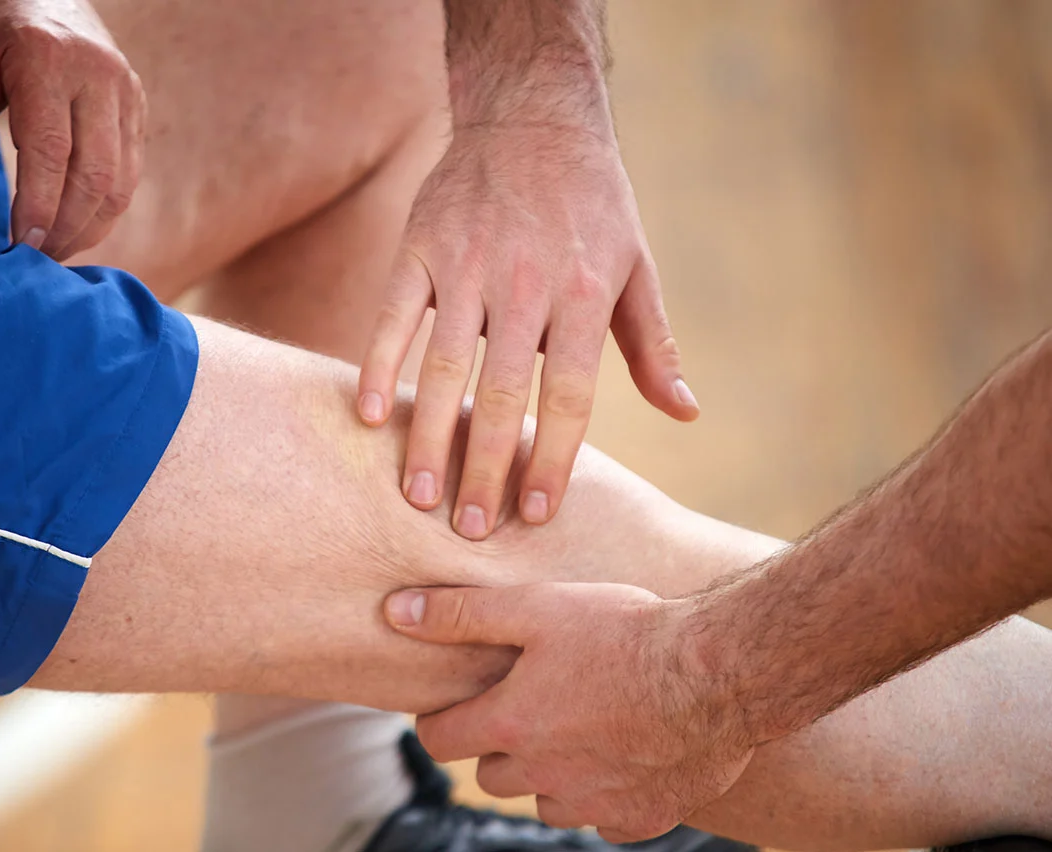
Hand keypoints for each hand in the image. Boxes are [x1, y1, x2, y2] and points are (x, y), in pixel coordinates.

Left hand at [0, 0, 144, 259]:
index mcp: (46, 57)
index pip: (53, 149)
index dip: (41, 205)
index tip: (23, 245)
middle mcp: (98, 73)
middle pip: (97, 173)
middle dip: (69, 227)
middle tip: (37, 260)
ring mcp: (126, 89)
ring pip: (122, 180)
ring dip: (92, 225)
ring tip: (56, 250)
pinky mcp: (137, 105)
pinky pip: (130, 170)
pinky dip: (106, 206)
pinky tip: (76, 225)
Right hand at [358, 124, 697, 540]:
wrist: (533, 118)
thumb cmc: (593, 206)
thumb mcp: (637, 268)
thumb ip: (653, 346)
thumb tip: (685, 413)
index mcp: (585, 294)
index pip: (569, 397)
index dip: (552, 460)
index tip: (537, 516)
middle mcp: (526, 282)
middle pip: (504, 394)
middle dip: (486, 468)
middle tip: (470, 532)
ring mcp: (466, 263)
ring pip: (443, 364)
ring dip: (428, 435)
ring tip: (417, 496)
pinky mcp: (419, 246)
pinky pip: (393, 315)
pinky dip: (377, 364)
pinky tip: (367, 417)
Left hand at [384, 582, 754, 840]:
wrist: (720, 670)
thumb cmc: (626, 629)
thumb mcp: (537, 606)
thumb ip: (461, 612)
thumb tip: (395, 613)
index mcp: (511, 724)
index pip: (440, 740)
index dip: (439, 720)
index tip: (453, 705)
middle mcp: (544, 774)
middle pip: (492, 773)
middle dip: (497, 743)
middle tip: (523, 705)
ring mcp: (592, 803)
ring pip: (544, 801)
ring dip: (547, 772)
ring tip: (574, 725)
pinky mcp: (640, 818)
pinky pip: (600, 818)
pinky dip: (600, 793)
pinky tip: (619, 753)